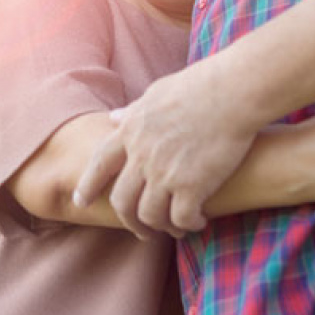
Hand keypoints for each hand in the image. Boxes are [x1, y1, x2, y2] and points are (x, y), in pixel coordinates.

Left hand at [74, 59, 257, 237]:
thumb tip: (114, 118)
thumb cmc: (200, 85)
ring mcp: (164, 173)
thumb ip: (134, 110)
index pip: (99, 164)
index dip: (88, 185)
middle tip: (141, 230)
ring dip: (160, 227)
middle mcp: (142, 155)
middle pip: (122, 201)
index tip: (81, 201)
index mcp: (132, 130)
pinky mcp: (191, 186)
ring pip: (149, 216)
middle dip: (129, 220)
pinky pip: (181, 219)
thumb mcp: (158, 92)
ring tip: (175, 228)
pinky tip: (199, 220)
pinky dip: (188, 225)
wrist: (233, 91)